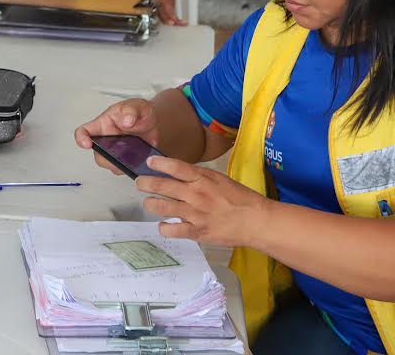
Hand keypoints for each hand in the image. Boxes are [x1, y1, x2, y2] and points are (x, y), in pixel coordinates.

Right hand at [74, 98, 160, 173]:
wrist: (155, 122)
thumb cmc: (140, 112)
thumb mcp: (137, 106)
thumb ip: (130, 111)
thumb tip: (126, 121)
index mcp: (103, 125)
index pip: (84, 131)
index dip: (81, 138)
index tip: (87, 144)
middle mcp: (106, 140)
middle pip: (98, 155)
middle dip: (108, 158)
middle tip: (120, 153)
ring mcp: (116, 152)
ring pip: (112, 165)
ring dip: (122, 163)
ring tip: (135, 153)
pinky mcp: (127, 161)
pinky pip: (126, 169)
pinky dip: (133, 167)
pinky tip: (141, 159)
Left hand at [135, 155, 271, 247]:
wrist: (256, 221)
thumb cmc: (239, 198)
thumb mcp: (218, 179)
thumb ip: (198, 177)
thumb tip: (177, 173)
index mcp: (203, 179)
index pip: (176, 167)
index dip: (159, 163)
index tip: (148, 161)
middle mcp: (196, 194)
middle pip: (163, 186)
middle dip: (145, 183)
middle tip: (139, 182)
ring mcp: (195, 214)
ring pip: (162, 207)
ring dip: (150, 204)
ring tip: (148, 202)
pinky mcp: (197, 232)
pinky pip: (173, 230)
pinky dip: (164, 228)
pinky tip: (163, 225)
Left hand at [143, 0, 184, 25]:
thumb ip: (150, 4)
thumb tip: (152, 11)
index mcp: (160, 1)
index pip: (165, 14)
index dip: (168, 20)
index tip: (172, 24)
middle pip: (172, 12)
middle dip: (177, 19)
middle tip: (183, 23)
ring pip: (172, 7)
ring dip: (172, 13)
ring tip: (175, 19)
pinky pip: (172, 2)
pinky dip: (171, 6)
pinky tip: (168, 8)